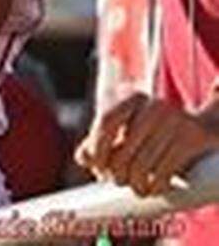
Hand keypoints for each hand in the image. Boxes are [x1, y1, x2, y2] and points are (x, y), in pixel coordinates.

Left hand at [75, 93, 218, 195]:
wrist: (203, 127)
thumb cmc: (153, 132)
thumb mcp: (126, 130)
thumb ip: (99, 142)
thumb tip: (83, 158)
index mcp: (133, 98)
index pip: (106, 121)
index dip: (97, 147)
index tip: (97, 166)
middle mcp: (154, 106)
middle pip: (123, 149)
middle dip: (116, 172)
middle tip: (117, 180)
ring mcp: (176, 121)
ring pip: (142, 165)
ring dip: (134, 184)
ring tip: (135, 187)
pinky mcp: (193, 139)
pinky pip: (165, 172)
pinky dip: (155, 186)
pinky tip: (153, 189)